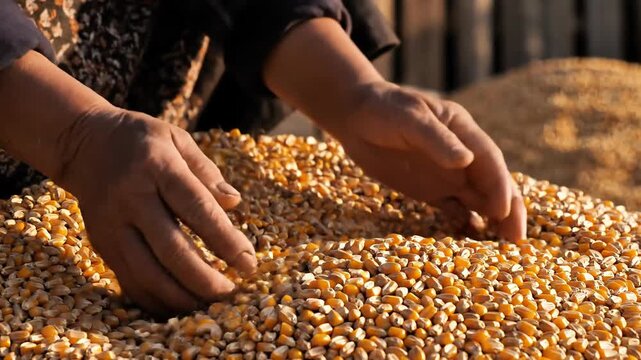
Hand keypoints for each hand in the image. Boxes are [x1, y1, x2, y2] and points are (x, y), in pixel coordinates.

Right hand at [56, 105, 256, 314]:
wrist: (83, 143)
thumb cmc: (142, 140)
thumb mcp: (177, 139)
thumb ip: (207, 172)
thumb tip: (235, 202)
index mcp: (158, 167)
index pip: (197, 210)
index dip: (225, 240)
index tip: (248, 263)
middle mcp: (132, 198)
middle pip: (171, 250)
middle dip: (204, 279)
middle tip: (230, 294)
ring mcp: (112, 224)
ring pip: (146, 273)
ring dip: (180, 296)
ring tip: (208, 305)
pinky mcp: (101, 243)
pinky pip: (128, 280)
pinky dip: (154, 299)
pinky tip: (178, 306)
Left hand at [331, 82, 525, 240]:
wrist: (355, 118)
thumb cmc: (383, 110)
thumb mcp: (409, 119)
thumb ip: (436, 140)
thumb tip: (466, 161)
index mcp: (464, 131)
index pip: (490, 160)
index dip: (500, 186)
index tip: (503, 211)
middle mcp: (463, 156)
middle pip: (493, 185)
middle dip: (507, 211)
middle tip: (516, 240)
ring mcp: (449, 175)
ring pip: (479, 201)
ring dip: (491, 222)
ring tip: (501, 248)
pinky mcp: (432, 192)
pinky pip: (454, 211)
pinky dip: (465, 225)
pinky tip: (470, 243)